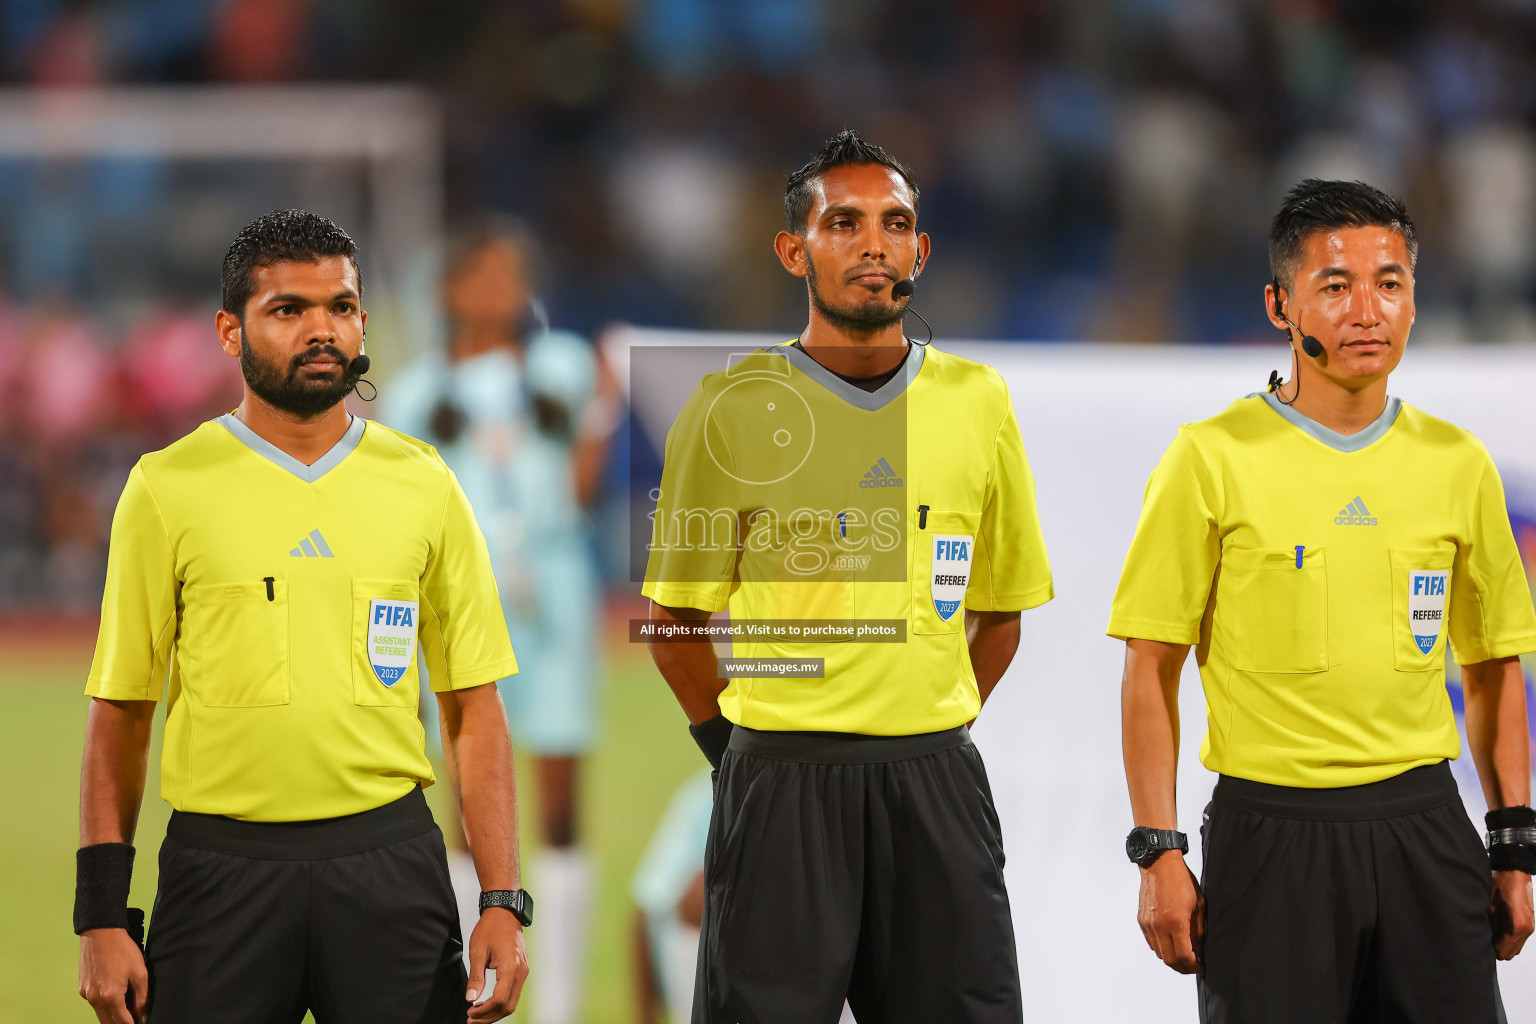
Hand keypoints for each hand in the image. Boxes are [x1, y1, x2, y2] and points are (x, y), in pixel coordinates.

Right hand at [78, 928, 147, 1023]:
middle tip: (134, 1017)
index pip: (123, 1022)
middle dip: (122, 1023)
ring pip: (100, 1013)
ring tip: (127, 1008)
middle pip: (109, 1022)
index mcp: (111, 997)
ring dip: (112, 1015)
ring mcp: (86, 994)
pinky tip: (115, 994)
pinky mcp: (82, 987)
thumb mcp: (140, 972)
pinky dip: (104, 1004)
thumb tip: (143, 1015)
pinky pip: (94, 1002)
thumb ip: (142, 997)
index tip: (141, 1023)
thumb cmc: (122, 950)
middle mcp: (95, 999)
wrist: (100, 932)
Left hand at [466, 909, 529, 1022]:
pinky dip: (501, 1002)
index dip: (484, 1011)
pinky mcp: (522, 970)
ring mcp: (524, 971)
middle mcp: (521, 972)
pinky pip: (514, 992)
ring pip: (513, 1001)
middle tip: (471, 1018)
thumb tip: (471, 998)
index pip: (500, 1000)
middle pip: (508, 1006)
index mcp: (510, 967)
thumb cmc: (490, 928)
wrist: (505, 913)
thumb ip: (475, 977)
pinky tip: (487, 1001)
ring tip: (477, 1012)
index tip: (470, 1012)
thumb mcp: (477, 951)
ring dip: (495, 1011)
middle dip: (490, 1016)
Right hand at [1137, 852, 1204, 974]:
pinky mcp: (1142, 920)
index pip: (1184, 956)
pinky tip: (1170, 943)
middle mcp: (1159, 926)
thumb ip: (1198, 930)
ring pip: (1159, 953)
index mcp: (1176, 923)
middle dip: (1183, 967)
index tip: (1200, 967)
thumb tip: (1199, 948)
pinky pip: (1151, 942)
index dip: (1194, 966)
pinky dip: (1161, 947)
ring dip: (1171, 958)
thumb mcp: (1199, 906)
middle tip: (1192, 966)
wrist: (1159, 864)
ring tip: (1182, 956)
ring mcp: (1148, 924)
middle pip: (1169, 960)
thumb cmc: (1180, 880)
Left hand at [1491, 870, 1533, 959]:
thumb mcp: (1489, 907)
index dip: (1491, 949)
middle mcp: (1526, 930)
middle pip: (1510, 953)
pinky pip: (1519, 938)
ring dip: (1504, 943)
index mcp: (1516, 927)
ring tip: (1492, 930)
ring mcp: (1530, 927)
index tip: (1482, 941)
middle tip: (1486, 936)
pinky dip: (1509, 936)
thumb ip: (1490, 927)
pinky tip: (1499, 925)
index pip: (1503, 952)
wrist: (1514, 872)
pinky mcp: (1529, 923)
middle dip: (1497, 947)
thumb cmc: (1501, 885)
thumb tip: (1485, 939)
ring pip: (1515, 947)